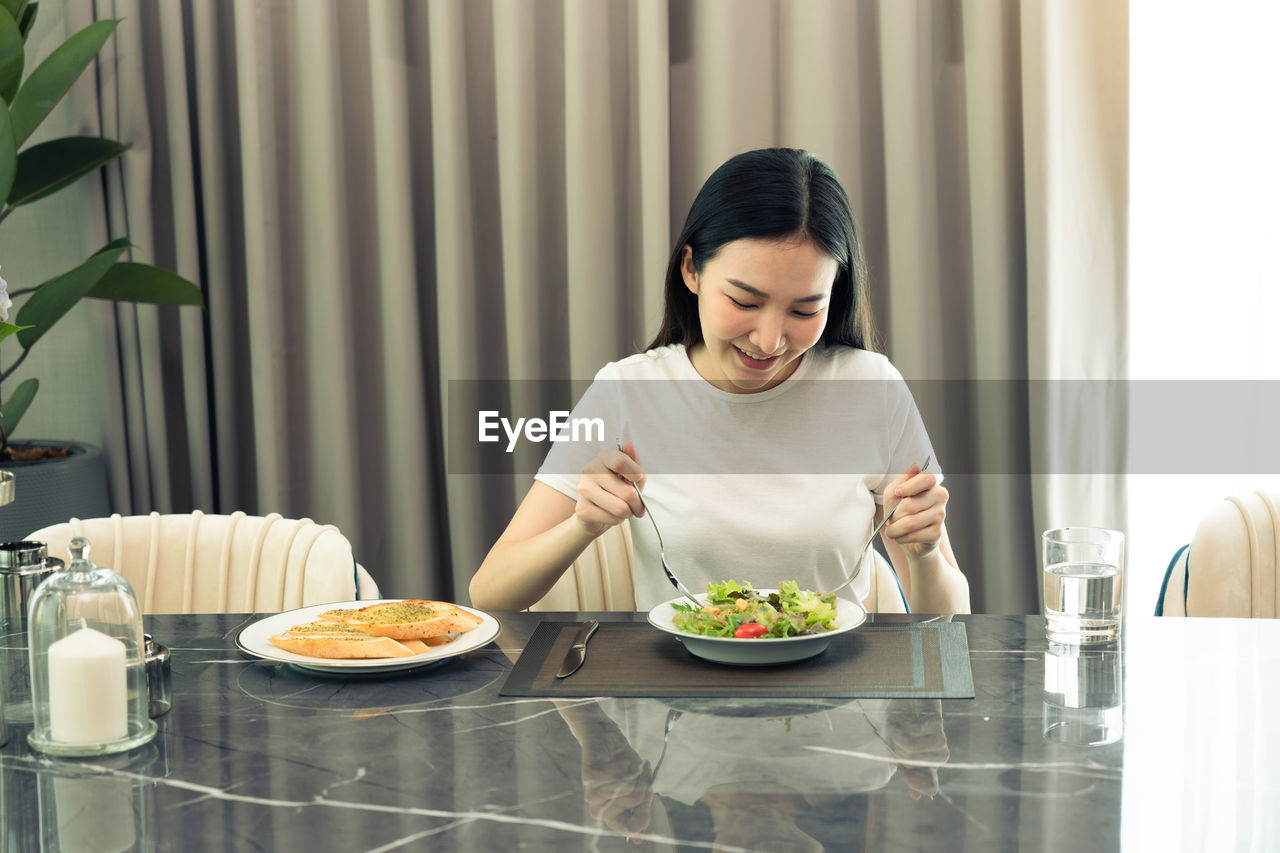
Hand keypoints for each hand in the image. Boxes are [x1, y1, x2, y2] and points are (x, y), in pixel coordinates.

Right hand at [574, 440, 646, 537]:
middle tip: (636, 506)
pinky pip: (612, 519)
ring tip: (623, 510)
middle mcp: (590, 470)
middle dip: (637, 504)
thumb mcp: (631, 476)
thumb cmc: (616, 491)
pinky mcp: (582, 509)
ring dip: (627, 513)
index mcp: (603, 457)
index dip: (636, 475)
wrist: (594, 513)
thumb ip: (634, 462)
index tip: (638, 481)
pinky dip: (617, 520)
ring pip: (620, 508)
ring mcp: (584, 489)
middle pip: (627, 492)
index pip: (621, 462)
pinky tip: (611, 515)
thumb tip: (629, 444)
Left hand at [579, 717, 654, 836]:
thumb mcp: (638, 789)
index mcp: (612, 816)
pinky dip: (622, 764)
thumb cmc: (623, 766)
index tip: (649, 792)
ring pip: (626, 789)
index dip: (645, 812)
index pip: (631, 828)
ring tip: (631, 765)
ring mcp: (592, 795)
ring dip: (634, 773)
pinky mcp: (588, 778)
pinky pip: (615, 775)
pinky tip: (619, 761)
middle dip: (644, 783)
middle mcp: (600, 809)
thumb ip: (638, 813)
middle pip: (634, 802)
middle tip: (641, 772)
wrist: (604, 739)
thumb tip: (639, 840)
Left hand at [882, 463, 947, 558]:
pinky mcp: (937, 532)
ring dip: (895, 529)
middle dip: (894, 515)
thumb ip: (901, 481)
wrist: (908, 536)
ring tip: (892, 530)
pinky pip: (913, 536)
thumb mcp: (894, 494)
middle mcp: (940, 496)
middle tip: (891, 519)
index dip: (909, 486)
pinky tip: (902, 537)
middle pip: (910, 505)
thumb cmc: (900, 511)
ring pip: (910, 523)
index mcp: (930, 483)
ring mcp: (941, 515)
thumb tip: (916, 466)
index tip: (897, 493)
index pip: (926, 478)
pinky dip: (901, 538)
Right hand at [885, 699, 948, 799]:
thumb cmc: (895, 724)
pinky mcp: (939, 723)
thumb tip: (917, 797)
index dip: (916, 784)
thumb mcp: (892, 748)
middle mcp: (935, 755)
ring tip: (902, 732)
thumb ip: (904, 770)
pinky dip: (915, 729)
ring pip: (936, 755)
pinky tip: (911, 721)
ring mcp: (939, 740)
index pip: (931, 787)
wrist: (898, 696)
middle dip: (908, 758)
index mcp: (923, 765)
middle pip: (930, 768)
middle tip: (895, 744)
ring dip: (911, 744)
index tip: (901, 769)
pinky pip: (932, 734)